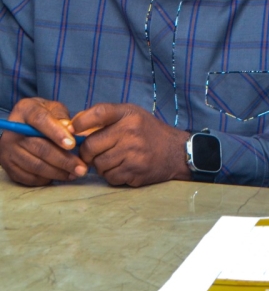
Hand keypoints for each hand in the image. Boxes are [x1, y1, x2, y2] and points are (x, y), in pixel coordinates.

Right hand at [0, 98, 87, 185]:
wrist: (25, 124)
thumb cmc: (47, 115)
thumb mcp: (56, 109)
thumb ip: (63, 118)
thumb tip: (71, 131)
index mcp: (25, 110)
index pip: (40, 120)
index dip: (56, 133)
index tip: (72, 144)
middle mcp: (12, 131)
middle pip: (39, 147)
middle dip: (64, 160)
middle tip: (82, 168)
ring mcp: (7, 150)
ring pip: (35, 165)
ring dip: (58, 172)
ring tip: (76, 174)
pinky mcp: (7, 165)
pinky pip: (28, 177)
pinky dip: (46, 179)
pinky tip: (61, 176)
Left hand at [71, 103, 190, 186]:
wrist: (176, 151)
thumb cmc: (148, 132)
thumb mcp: (131, 115)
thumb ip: (104, 118)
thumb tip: (70, 127)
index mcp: (129, 115)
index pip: (99, 113)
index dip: (80, 122)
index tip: (72, 130)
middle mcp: (132, 132)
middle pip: (90, 146)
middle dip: (88, 153)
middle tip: (96, 153)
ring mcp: (134, 153)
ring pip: (98, 165)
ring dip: (101, 166)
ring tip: (115, 160)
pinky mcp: (136, 171)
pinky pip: (110, 177)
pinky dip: (113, 176)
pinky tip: (124, 168)